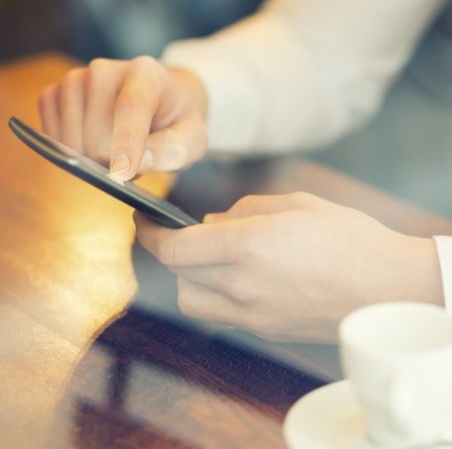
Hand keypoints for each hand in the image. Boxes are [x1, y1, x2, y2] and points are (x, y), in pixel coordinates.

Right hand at [39, 56, 207, 179]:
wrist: (156, 104)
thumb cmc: (175, 123)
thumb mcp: (192, 140)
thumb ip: (174, 151)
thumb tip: (137, 163)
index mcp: (146, 74)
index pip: (130, 108)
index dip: (125, 143)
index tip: (121, 174)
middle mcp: (105, 69)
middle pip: (97, 135)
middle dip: (113, 162)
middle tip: (133, 159)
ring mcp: (75, 79)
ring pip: (71, 140)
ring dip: (92, 160)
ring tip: (115, 150)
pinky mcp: (54, 94)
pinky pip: (51, 136)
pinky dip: (69, 152)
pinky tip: (91, 145)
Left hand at [135, 192, 441, 342]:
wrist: (388, 288)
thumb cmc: (348, 237)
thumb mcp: (296, 203)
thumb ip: (244, 210)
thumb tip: (212, 221)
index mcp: (250, 246)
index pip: (176, 248)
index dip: (151, 234)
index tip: (144, 221)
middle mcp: (244, 285)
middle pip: (178, 275)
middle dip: (171, 252)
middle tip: (181, 234)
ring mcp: (253, 314)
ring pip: (192, 301)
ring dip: (188, 278)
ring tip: (208, 259)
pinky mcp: (265, 330)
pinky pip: (220, 313)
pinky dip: (214, 294)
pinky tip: (235, 277)